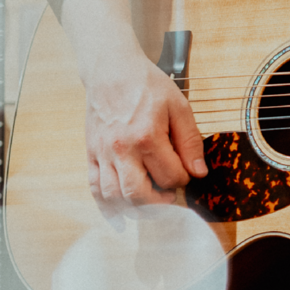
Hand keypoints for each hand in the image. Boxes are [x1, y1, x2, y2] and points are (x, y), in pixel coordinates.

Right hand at [83, 54, 206, 224]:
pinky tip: (120, 219)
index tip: (186, 172)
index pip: (171, 176)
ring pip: (115, 197)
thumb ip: (190, 141)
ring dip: (136, 209)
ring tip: (152, 202)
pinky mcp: (91, 154)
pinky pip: (95, 189)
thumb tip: (198, 172)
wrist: (111, 70)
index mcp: (147, 136)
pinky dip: (106, 208)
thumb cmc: (147, 85)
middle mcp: (122, 149)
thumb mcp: (179, 107)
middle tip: (170, 196)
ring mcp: (103, 153)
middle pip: (139, 195)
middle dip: (160, 203)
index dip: (184, 179)